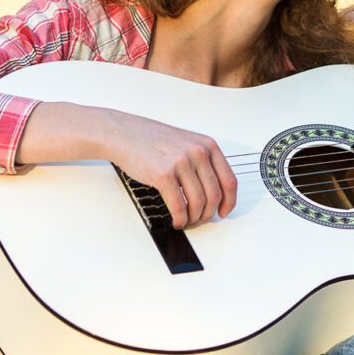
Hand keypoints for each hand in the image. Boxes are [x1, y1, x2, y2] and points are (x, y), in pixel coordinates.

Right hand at [98, 110, 236, 228]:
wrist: (124, 133)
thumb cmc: (152, 139)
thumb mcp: (186, 143)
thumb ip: (202, 161)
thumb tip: (213, 192)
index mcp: (208, 145)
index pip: (229, 181)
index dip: (229, 202)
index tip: (224, 212)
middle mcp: (198, 152)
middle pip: (215, 195)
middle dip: (208, 213)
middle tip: (200, 218)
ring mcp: (182, 162)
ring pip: (198, 203)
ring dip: (194, 218)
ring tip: (187, 220)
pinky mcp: (164, 174)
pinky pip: (179, 206)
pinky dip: (180, 219)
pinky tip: (177, 221)